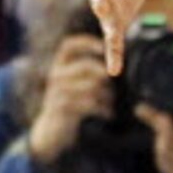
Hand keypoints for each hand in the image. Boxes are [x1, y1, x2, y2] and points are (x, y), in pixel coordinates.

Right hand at [27, 34, 115, 163]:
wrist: (52, 130)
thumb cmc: (73, 103)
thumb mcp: (79, 85)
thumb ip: (93, 73)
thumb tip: (120, 61)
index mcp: (60, 66)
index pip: (68, 46)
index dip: (86, 42)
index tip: (105, 47)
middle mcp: (56, 76)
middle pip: (85, 66)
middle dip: (103, 74)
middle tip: (112, 83)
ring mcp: (56, 92)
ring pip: (89, 86)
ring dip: (106, 94)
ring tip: (110, 102)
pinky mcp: (60, 108)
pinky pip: (88, 104)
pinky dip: (102, 108)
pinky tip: (108, 114)